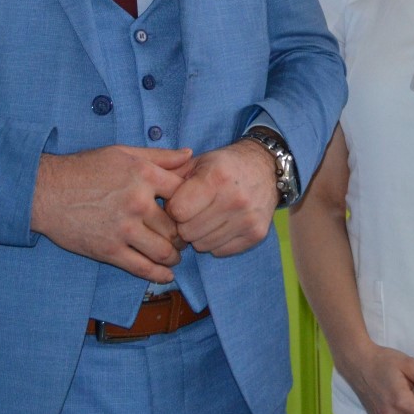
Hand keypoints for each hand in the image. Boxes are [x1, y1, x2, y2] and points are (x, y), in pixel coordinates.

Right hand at [30, 145, 192, 282]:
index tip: (192, 211)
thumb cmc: (84, 169)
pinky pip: (142, 267)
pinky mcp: (110, 250)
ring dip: (174, 256)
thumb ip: (159, 156)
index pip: (185, 193)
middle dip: (184, 235)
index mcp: (144, 175)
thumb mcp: (123, 152)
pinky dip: (159, 274)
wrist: (46, 191)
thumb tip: (189, 155)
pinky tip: (166, 274)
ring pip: (164, 250)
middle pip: (177, 226)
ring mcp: (124, 229)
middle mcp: (138, 202)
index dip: (192, 203)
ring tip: (174, 256)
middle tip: (185, 238)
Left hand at [164, 139, 279, 256]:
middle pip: (188, 233)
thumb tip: (148, 196)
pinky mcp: (256, 234)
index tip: (179, 202)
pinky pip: (220, 251)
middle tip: (193, 212)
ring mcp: (247, 219)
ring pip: (203, 245)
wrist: (265, 168)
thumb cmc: (224, 166)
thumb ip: (169, 176)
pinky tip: (221, 225)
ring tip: (207, 217)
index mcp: (216, 178)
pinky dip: (216, 242)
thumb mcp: (197, 162)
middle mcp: (234, 199)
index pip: (177, 212)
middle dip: (184, 224)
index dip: (173, 209)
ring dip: (199, 235)